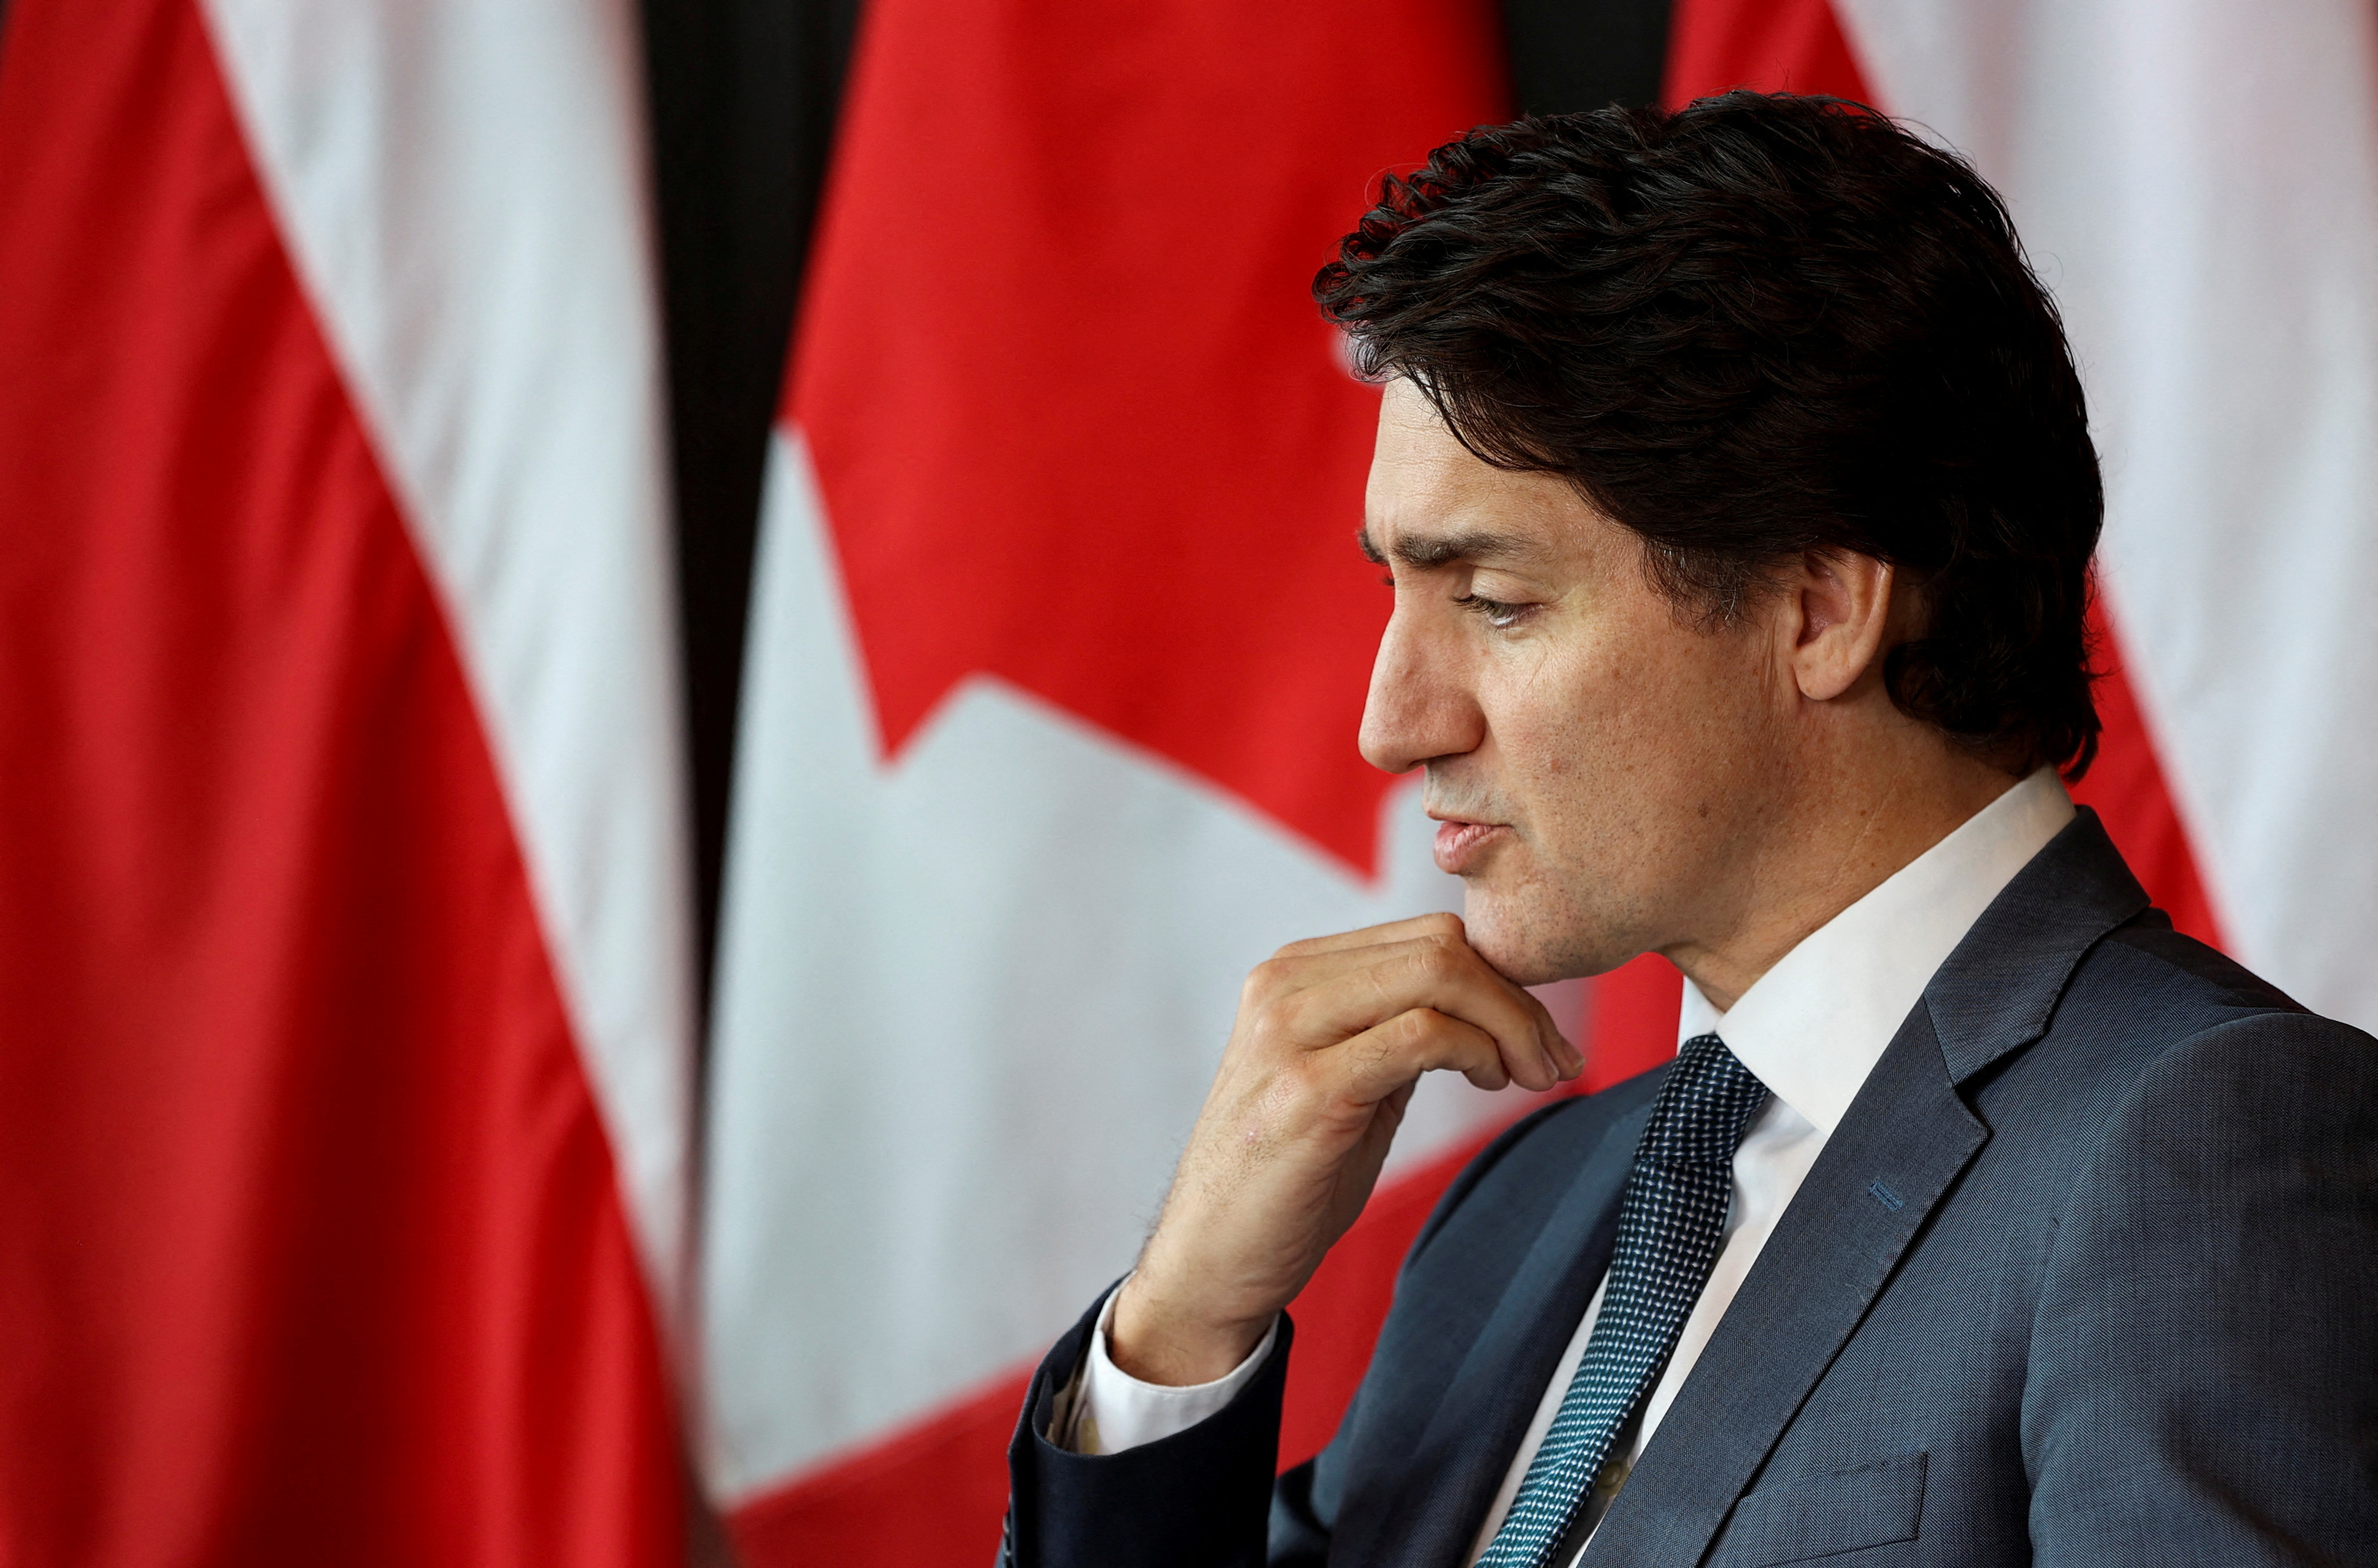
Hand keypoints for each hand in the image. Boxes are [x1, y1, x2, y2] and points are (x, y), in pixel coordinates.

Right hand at [1110, 912, 1578, 1385]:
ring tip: (1531, 1075)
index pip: (1426, 936)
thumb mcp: (1346, 1085)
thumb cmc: (1286, 1181)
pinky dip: (1479, 1050)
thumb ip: (1395, 1033)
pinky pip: (1423, 1034)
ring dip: (1511, 1023)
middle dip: (1518, 999)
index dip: (1501, 978)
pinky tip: (1492, 1082)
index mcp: (1293, 974)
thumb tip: (1488, 1007)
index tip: (1541, 1037)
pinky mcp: (1309, 1087)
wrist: (1210, 1261)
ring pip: (1438, 971)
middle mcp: (1285, 984)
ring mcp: (1291, 1030)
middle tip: (1553, 1061)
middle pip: (1440, 942)